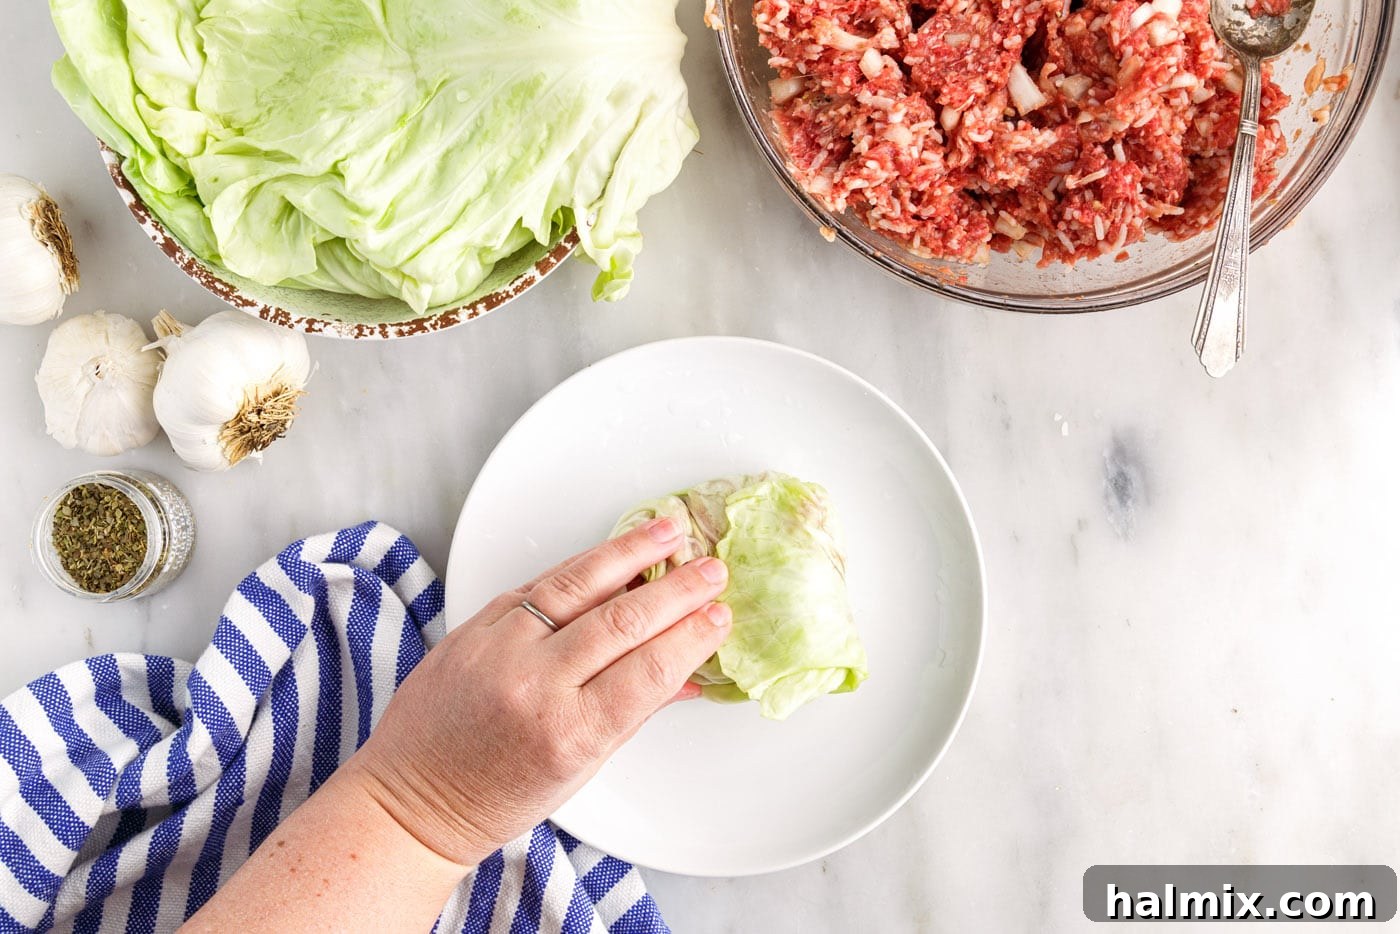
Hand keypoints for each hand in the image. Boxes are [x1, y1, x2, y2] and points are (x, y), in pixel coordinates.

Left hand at [340, 516, 731, 866]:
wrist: (414, 797)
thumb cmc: (498, 796)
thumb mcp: (582, 768)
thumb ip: (634, 713)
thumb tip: (689, 675)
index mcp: (568, 733)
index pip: (648, 671)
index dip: (691, 637)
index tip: (719, 615)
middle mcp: (534, 684)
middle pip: (623, 620)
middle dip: (677, 589)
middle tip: (712, 569)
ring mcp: (499, 648)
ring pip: (578, 585)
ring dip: (631, 552)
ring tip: (670, 530)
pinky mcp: (475, 624)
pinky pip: (539, 585)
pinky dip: (581, 566)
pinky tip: (613, 552)